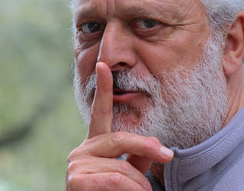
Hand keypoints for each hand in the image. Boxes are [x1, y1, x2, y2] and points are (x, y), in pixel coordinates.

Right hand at [66, 62, 173, 190]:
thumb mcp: (129, 175)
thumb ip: (137, 159)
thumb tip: (159, 148)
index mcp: (94, 145)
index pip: (99, 113)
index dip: (102, 88)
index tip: (104, 65)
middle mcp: (82, 150)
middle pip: (121, 138)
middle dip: (147, 147)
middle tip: (167, 155)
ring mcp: (76, 164)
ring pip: (123, 167)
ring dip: (140, 185)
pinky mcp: (76, 180)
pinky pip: (116, 179)